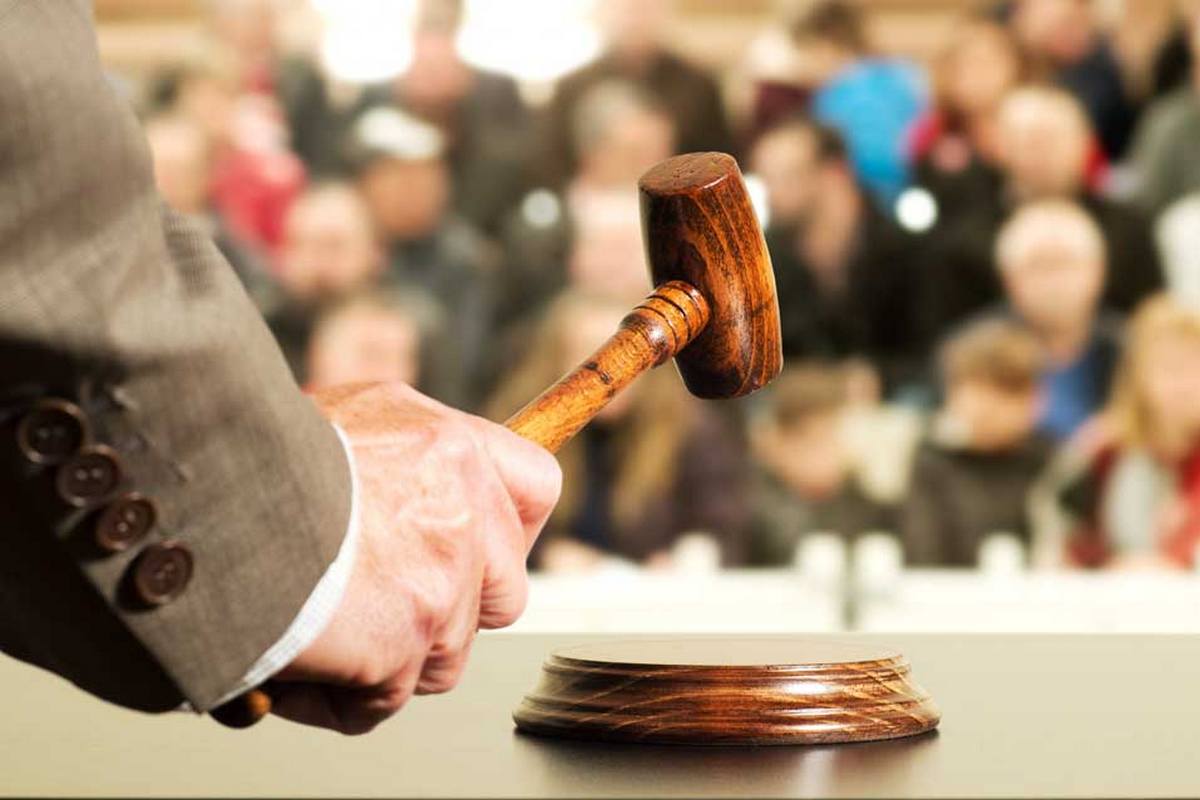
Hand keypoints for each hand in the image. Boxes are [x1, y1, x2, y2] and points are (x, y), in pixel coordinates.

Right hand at [267, 383, 560, 733]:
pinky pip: (386, 699)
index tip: (480, 552)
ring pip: (445, 654)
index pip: (536, 488)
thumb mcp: (349, 422)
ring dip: (387, 661)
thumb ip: (402, 459)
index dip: (511, 530)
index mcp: (450, 447)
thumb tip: (411, 498)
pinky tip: (292, 669)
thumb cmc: (255, 458)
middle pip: (506, 592)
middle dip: (453, 613)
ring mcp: (444, 577)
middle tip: (387, 605)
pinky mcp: (409, 638)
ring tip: (318, 635)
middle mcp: (463, 507)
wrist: (206, 498)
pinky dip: (338, 698)